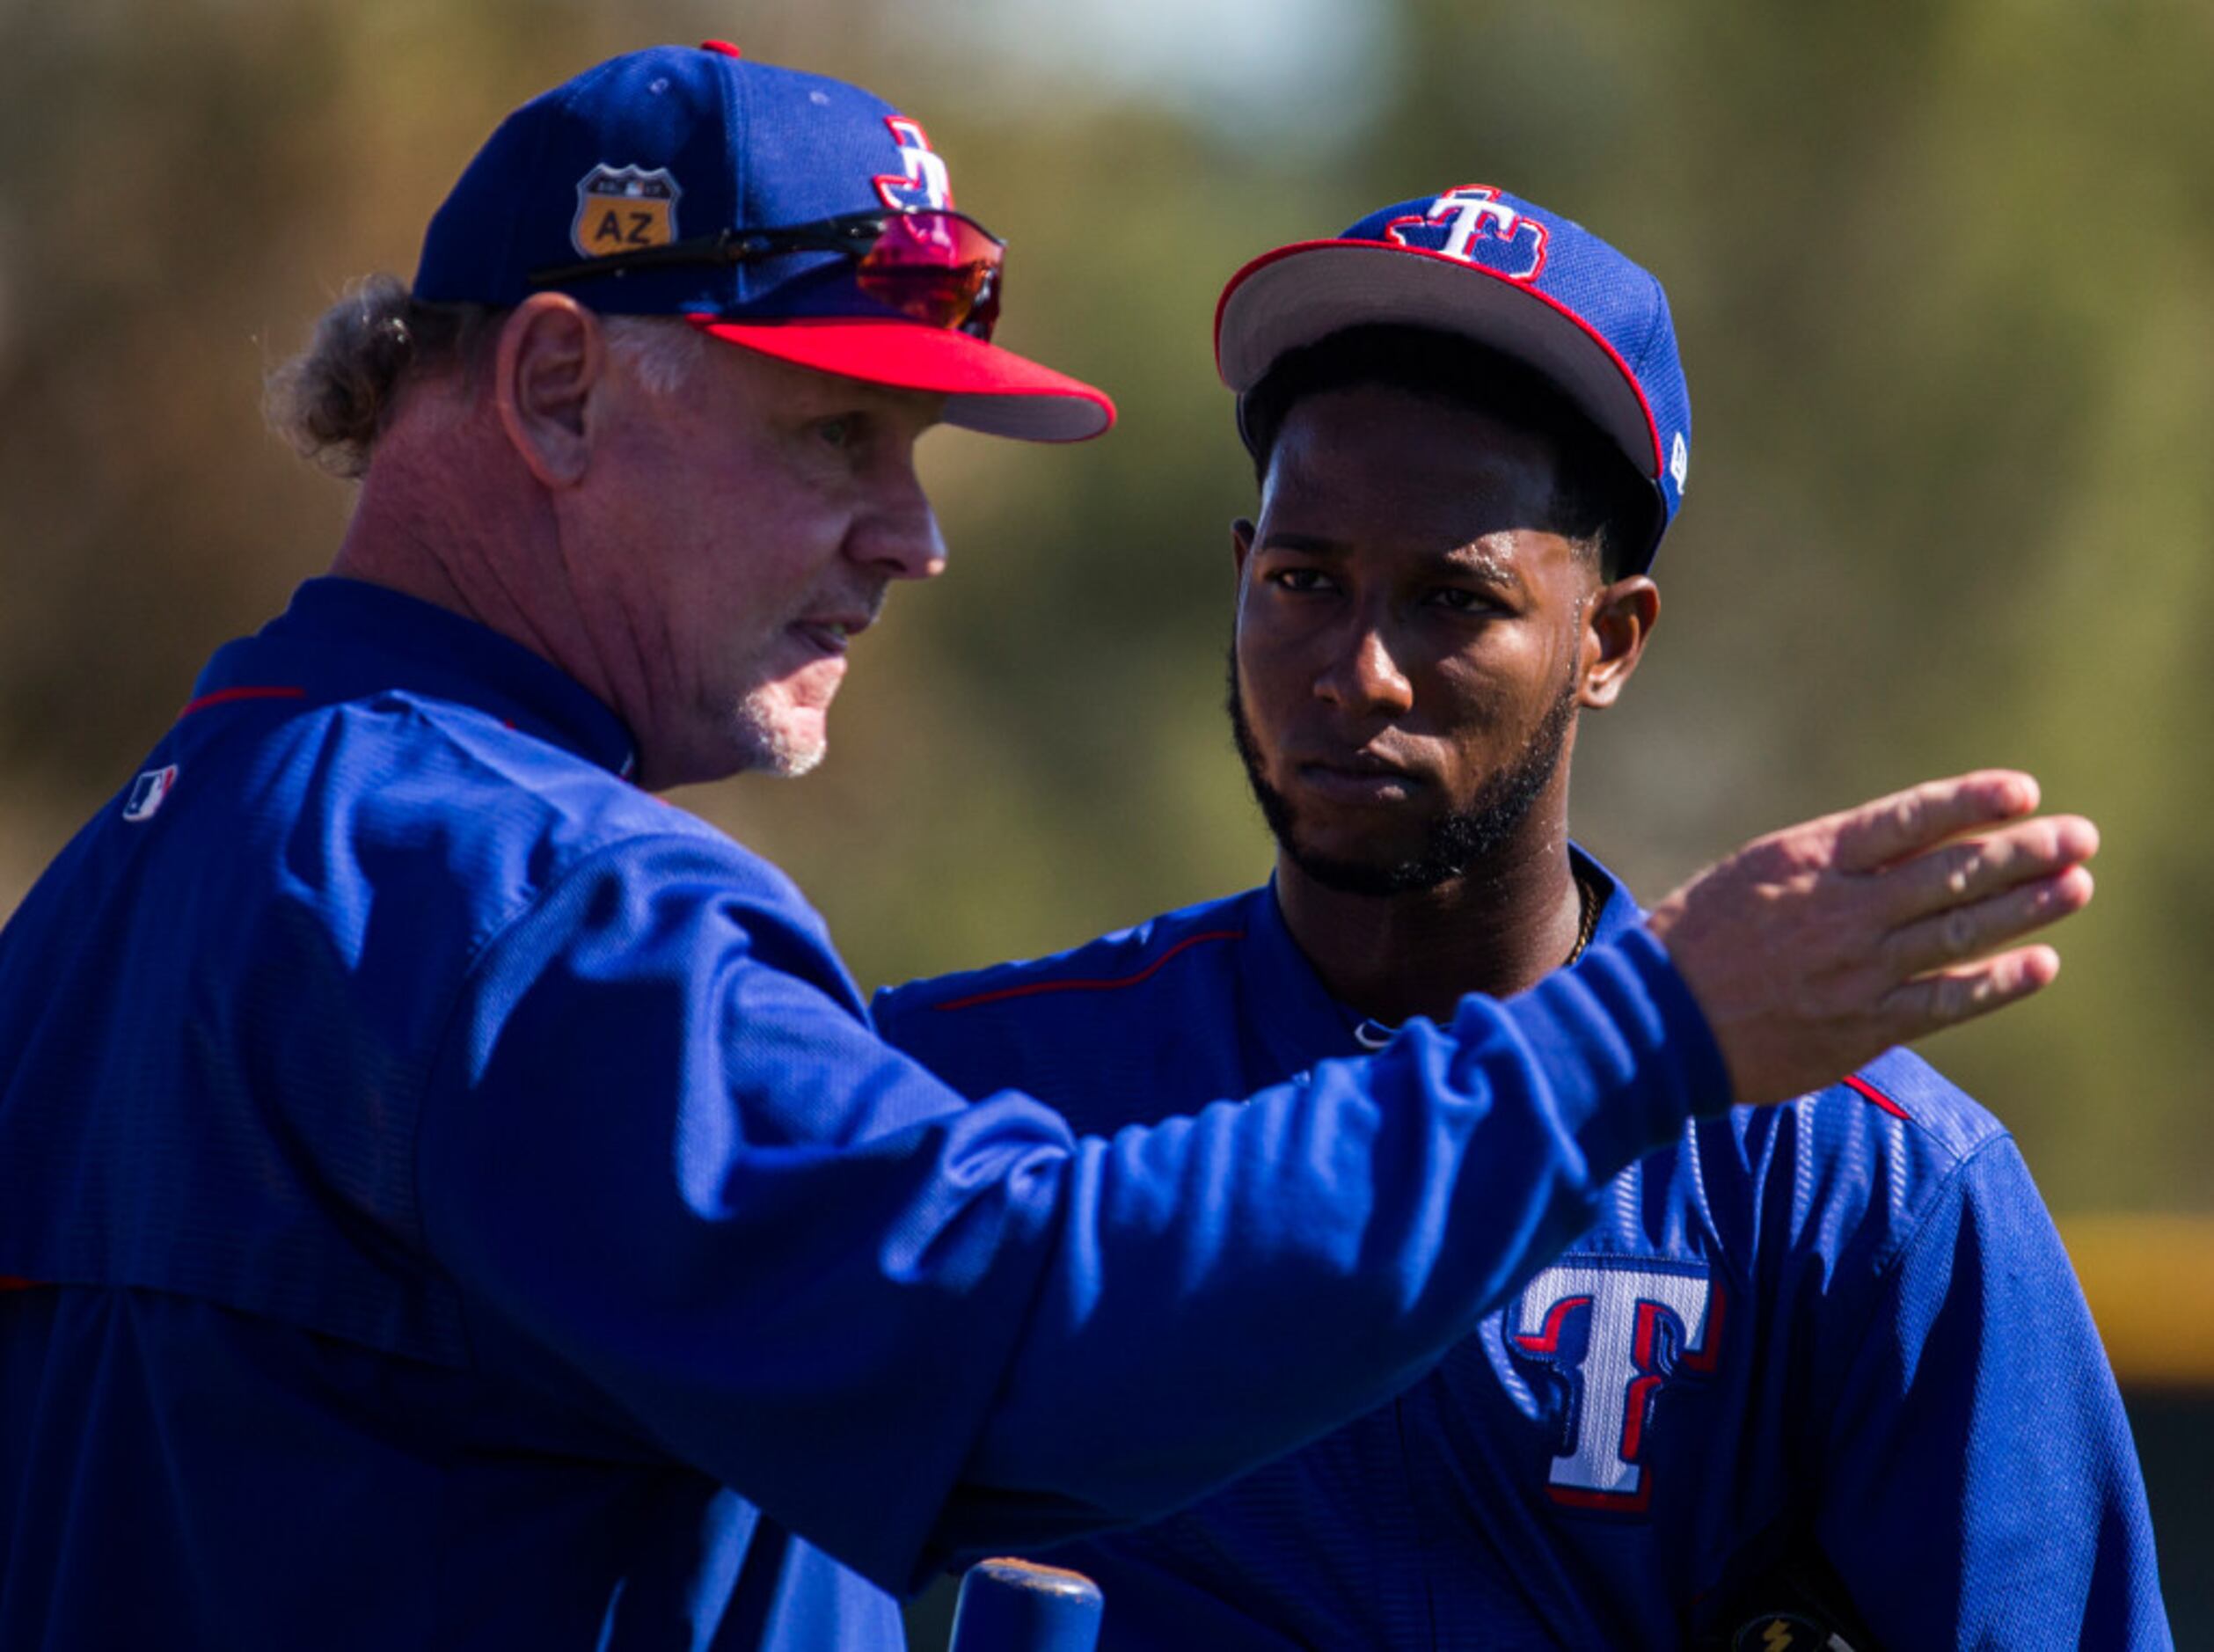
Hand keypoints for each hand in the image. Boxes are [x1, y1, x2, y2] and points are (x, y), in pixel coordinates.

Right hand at [1644, 771, 2096, 1106]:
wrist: (1656, 1023)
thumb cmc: (1698, 942)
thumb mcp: (1754, 875)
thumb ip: (1830, 863)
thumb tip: (1907, 845)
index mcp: (1808, 861)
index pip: (1908, 820)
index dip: (1971, 802)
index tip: (2023, 792)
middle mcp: (1840, 910)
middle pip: (1951, 873)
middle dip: (2023, 852)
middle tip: (2079, 836)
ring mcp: (1856, 970)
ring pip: (1960, 932)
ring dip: (2027, 907)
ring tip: (2076, 885)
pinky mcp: (1862, 1026)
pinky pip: (1945, 1001)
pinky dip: (1997, 982)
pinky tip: (2041, 964)